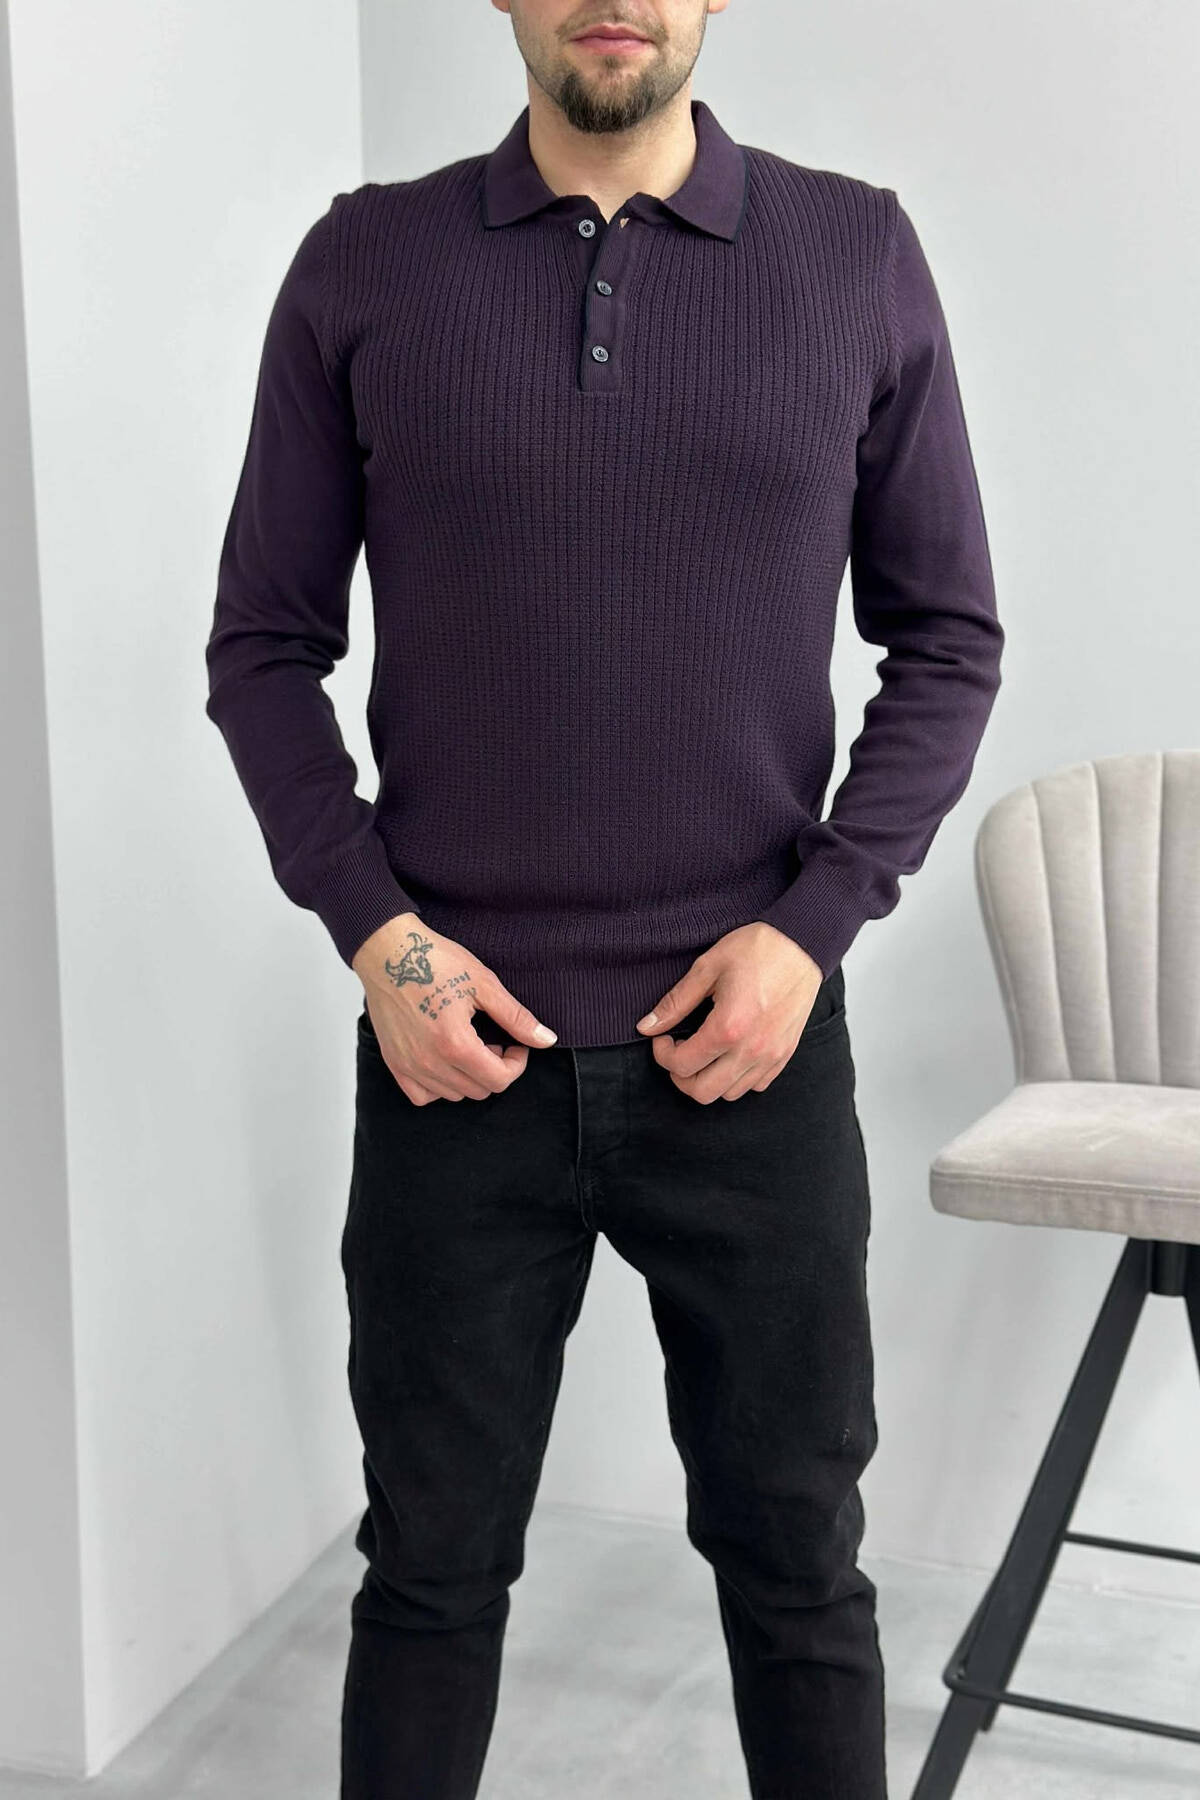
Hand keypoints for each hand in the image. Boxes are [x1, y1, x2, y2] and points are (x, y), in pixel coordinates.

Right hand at [351, 913, 557, 1104]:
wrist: (388, 952)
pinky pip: (422, 1095)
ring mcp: (408, 1066)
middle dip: (495, 1068)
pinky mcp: (393, 1063)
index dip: (517, 1063)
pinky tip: (445, 1061)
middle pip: (479, 1090)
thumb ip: (517, 1018)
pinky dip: (439, 1086)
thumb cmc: (435, 961)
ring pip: (454, 1095)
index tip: (516, 1043)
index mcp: (455, 1045)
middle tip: (493, 1039)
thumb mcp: (484, 985)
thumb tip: (546, 1040)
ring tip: (469, 1045)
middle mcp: (430, 1063)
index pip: (500, 1079)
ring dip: (469, 1077)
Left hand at [635, 922, 823, 1102]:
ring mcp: (771, 1055)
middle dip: (681, 1076)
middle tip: (678, 1051)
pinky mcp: (785, 1054)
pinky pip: (755, 1085)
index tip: (662, 1037)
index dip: (662, 1054)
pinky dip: (736, 1078)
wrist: (803, 944)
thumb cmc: (757, 949)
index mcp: (728, 1027)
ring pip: (729, 1093)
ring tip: (703, 1052)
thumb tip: (646, 1026)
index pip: (682, 1065)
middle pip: (703, 1092)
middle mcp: (751, 1050)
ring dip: (708, 1079)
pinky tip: (729, 1053)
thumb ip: (675, 1002)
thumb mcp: (707, 967)